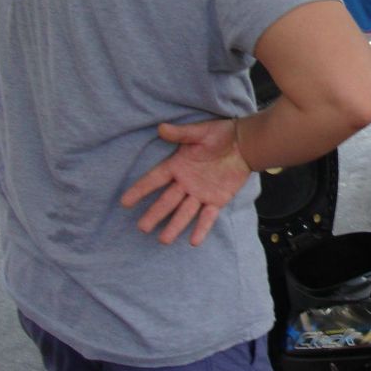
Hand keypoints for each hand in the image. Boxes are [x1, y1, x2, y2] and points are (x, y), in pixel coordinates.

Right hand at [120, 119, 251, 246]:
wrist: (245, 143)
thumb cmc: (220, 134)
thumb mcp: (200, 132)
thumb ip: (181, 134)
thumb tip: (161, 128)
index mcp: (178, 166)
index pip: (155, 179)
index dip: (140, 190)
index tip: (125, 202)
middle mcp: (186, 183)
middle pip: (167, 201)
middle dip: (155, 214)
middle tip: (142, 227)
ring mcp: (201, 193)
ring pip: (185, 212)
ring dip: (175, 226)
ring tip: (163, 240)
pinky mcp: (217, 200)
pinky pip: (208, 216)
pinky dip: (202, 228)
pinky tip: (193, 242)